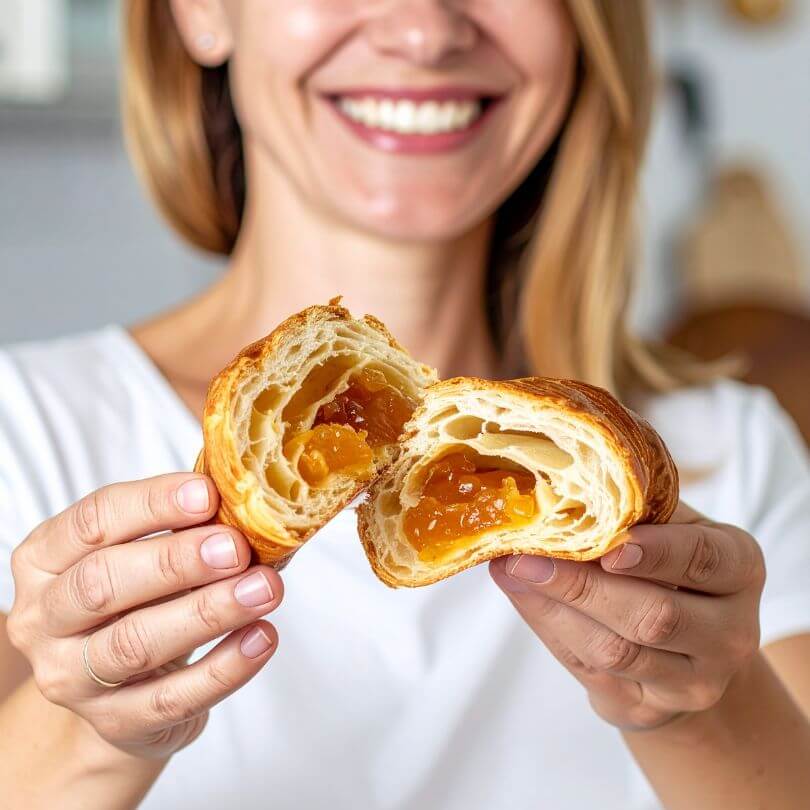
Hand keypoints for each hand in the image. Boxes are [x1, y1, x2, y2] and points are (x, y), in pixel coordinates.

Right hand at [6, 473, 282, 758]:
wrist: (126, 688)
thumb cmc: (140, 600)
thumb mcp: (147, 554)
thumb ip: (184, 527)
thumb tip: (244, 504)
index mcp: (45, 559)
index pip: (92, 522)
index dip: (151, 504)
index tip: (208, 494)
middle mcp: (43, 620)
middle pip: (101, 584)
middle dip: (176, 561)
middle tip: (237, 548)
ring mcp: (72, 679)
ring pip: (136, 644)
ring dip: (208, 612)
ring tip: (264, 588)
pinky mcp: (115, 723)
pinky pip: (173, 698)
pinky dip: (225, 667)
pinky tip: (262, 636)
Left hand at [490, 502, 765, 729]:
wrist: (686, 645)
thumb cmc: (669, 564)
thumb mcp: (669, 528)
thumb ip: (631, 514)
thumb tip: (555, 495)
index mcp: (739, 567)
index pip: (702, 558)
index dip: (656, 553)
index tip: (608, 546)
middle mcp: (731, 631)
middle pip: (653, 614)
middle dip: (580, 585)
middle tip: (524, 556)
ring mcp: (697, 679)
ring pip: (618, 651)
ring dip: (554, 609)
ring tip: (510, 572)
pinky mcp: (655, 708)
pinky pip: (592, 672)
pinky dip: (550, 630)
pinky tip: (522, 597)